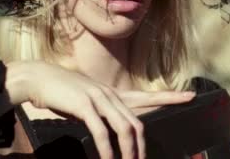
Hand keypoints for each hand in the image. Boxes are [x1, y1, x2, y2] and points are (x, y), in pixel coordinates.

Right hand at [4, 61, 194, 158]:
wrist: (40, 78)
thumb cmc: (63, 93)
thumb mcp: (88, 102)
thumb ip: (103, 113)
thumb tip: (112, 129)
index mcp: (114, 94)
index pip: (147, 96)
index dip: (170, 96)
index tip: (190, 96)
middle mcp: (111, 94)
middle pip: (138, 121)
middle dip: (143, 145)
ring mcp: (99, 98)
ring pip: (124, 127)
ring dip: (129, 151)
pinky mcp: (85, 105)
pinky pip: (101, 131)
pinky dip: (107, 148)